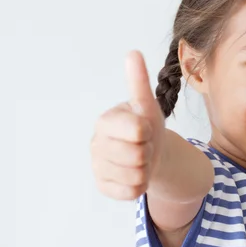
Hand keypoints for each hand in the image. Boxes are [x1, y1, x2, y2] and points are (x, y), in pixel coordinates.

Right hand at [90, 51, 164, 199]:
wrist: (149, 153)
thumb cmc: (146, 126)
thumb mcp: (147, 104)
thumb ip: (138, 81)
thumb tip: (133, 53)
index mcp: (105, 121)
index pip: (138, 131)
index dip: (149, 132)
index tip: (144, 129)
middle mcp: (96, 144)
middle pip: (138, 156)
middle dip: (148, 152)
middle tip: (143, 146)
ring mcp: (97, 166)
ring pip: (136, 176)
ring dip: (145, 169)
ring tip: (140, 160)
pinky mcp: (102, 186)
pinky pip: (130, 192)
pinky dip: (139, 186)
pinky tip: (134, 174)